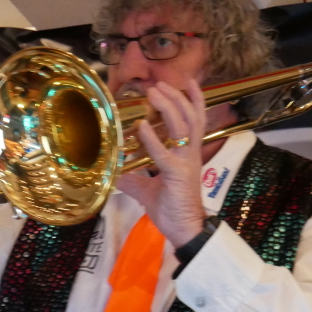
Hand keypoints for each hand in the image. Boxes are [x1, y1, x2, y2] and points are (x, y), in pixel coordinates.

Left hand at [115, 78, 207, 247]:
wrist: (184, 230)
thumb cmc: (171, 209)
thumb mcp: (148, 190)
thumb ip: (135, 179)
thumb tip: (116, 172)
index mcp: (187, 155)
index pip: (195, 120)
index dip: (192, 100)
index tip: (185, 82)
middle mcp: (190, 154)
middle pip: (190, 117)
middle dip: (176, 97)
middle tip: (160, 83)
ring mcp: (186, 163)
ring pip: (183, 127)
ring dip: (168, 107)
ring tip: (155, 93)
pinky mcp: (177, 174)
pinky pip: (164, 153)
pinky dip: (152, 138)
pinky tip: (142, 126)